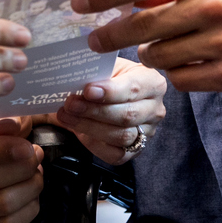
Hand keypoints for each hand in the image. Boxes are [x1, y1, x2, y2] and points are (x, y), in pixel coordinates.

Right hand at [0, 114, 44, 222]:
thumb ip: (2, 116)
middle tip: (37, 155)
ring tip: (35, 171)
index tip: (28, 147)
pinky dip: (29, 208)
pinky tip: (30, 191)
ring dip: (30, 187)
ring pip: (1, 204)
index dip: (2, 150)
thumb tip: (9, 126)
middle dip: (22, 168)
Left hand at [51, 60, 166, 164]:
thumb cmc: (110, 79)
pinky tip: (79, 133)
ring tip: (66, 116)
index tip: (88, 90)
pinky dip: (94, 145)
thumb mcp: (108, 67)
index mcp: (152, 83)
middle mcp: (155, 109)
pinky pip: (116, 154)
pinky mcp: (135, 150)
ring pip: (121, 136)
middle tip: (70, 104)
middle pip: (127, 115)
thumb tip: (75, 78)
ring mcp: (147, 132)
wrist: (111, 95)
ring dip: (89, 127)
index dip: (110, 91)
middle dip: (94, 111)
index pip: (134, 89)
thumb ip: (97, 73)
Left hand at [74, 0, 221, 94]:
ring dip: (151, 53)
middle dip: (110, 33)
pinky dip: (177, 72)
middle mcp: (217, 4)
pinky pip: (180, 79)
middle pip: (142, 23)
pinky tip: (189, 61)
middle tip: (93, 39)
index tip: (78, 3)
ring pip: (158, 55)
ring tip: (162, 45)